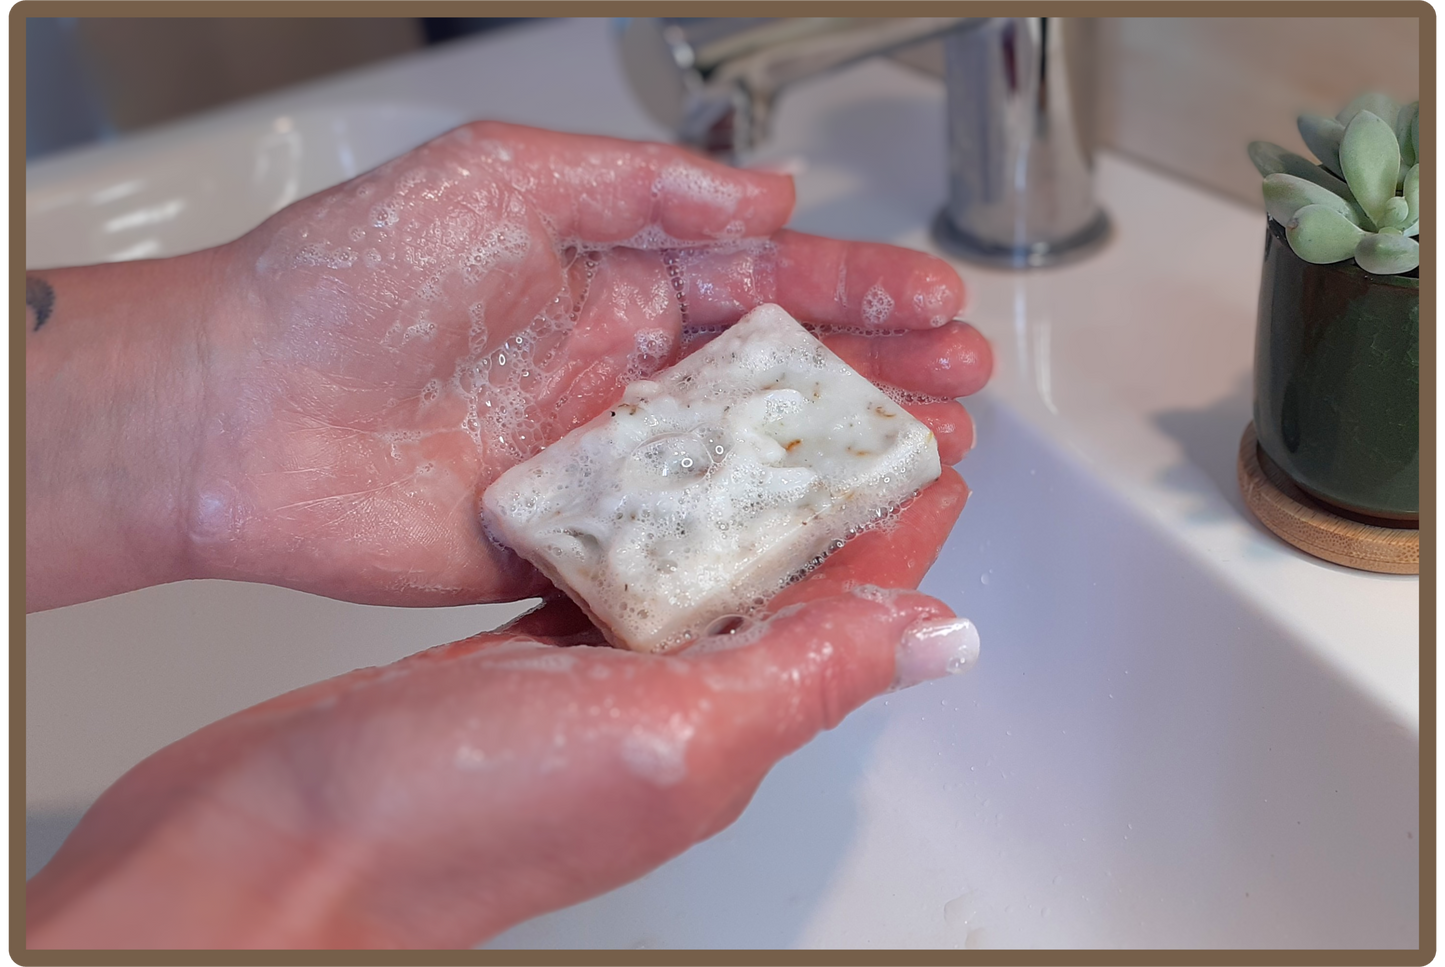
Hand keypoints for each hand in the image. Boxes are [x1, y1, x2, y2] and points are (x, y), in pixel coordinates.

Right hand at [26, 467, 976, 948]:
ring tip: (761, 418)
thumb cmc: (452, 825)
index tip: (936, 449)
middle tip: (854, 407)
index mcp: (725, 723)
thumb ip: (806, 674)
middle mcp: (671, 705)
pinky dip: (633, 523)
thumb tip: (938, 641)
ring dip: (735, 501)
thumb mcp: (667, 735)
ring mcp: (591, 684)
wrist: (278, 852)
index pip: (847, 610)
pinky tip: (634, 482)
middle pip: (779, 583)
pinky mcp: (516, 663)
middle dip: (823, 497)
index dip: (896, 529)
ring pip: (692, 574)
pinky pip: (603, 580)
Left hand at [190, 121, 990, 605]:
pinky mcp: (568, 546)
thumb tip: (766, 196)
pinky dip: (752, 550)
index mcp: (607, 280)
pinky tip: (823, 548)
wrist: (240, 409)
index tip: (935, 298)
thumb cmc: (351, 280)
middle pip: (776, 374)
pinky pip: (675, 549)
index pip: (762, 280)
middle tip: (962, 386)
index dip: (856, 287)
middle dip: (876, 373)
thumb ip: (639, 187)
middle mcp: (617, 371)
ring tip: (929, 457)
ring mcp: (600, 462)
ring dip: (839, 461)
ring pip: (745, 465)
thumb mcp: (503, 178)